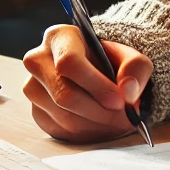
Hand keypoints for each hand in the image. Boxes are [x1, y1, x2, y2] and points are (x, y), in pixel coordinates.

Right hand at [23, 25, 152, 141]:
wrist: (100, 72)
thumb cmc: (111, 61)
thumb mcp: (131, 57)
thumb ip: (136, 67)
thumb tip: (127, 90)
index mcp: (60, 37)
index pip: (69, 62)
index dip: (96, 85)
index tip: (119, 100)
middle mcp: (39, 60)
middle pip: (64, 94)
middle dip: (100, 111)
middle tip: (124, 117)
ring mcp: (33, 87)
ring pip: (63, 116)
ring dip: (96, 124)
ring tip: (117, 120)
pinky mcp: (37, 112)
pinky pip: (60, 130)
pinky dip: (86, 132)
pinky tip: (101, 123)